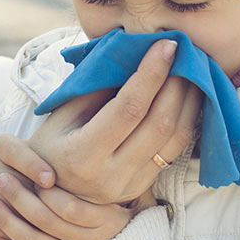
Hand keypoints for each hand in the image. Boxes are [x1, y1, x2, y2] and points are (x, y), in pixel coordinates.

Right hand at [0, 134, 54, 236]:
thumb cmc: (0, 168)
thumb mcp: (14, 155)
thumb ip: (39, 160)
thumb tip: (76, 174)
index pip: (17, 153)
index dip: (34, 167)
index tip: (51, 181)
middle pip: (13, 186)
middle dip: (37, 201)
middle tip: (61, 215)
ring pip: (5, 209)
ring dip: (28, 223)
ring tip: (50, 232)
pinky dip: (12, 237)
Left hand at [0, 175, 134, 239]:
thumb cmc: (124, 221)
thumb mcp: (133, 200)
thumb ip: (121, 178)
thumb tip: (122, 141)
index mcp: (105, 221)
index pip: (70, 207)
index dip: (48, 192)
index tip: (32, 175)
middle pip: (47, 221)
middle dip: (20, 198)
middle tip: (0, 178)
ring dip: (8, 222)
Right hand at [29, 39, 200, 204]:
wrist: (47, 194)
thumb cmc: (50, 145)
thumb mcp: (62, 114)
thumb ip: (96, 88)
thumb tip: (135, 57)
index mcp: (82, 155)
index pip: (129, 108)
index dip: (151, 74)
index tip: (166, 46)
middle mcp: (110, 176)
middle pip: (159, 124)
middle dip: (177, 84)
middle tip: (184, 55)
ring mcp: (130, 186)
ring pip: (176, 140)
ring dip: (190, 101)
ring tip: (192, 71)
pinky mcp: (143, 188)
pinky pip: (175, 151)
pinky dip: (187, 120)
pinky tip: (188, 98)